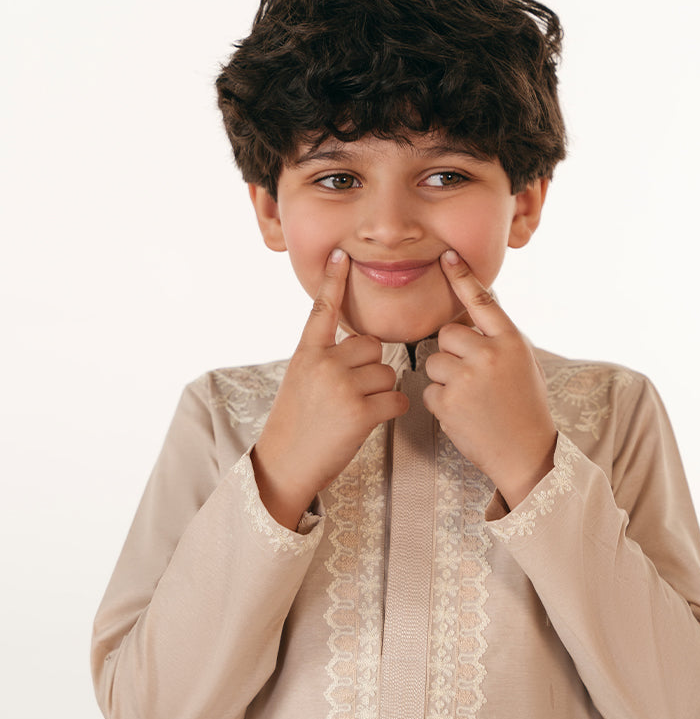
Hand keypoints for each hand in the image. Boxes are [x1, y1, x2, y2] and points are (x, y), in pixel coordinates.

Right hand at [252, 249, 408, 529]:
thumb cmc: (294, 426)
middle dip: (371, 368)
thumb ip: (323, 360)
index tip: (341, 255)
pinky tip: (374, 420)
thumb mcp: (298, 382)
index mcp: (307, 354)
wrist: (284, 463)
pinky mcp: (360, 413)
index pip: (322, 311)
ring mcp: (342, 387)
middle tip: (352, 393)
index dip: (333, 282)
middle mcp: (324, 365)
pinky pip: (396, 399)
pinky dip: (393, 410)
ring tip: (357, 411)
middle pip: (372, 346)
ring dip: (382, 392)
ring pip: (387, 372)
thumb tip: (360, 348)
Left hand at [423, 249, 556, 509]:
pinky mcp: (449, 402)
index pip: (483, 301)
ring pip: (434, 361)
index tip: (447, 257)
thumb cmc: (525, 407)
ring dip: (444, 377)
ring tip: (469, 398)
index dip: (462, 278)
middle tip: (472, 377)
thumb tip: (474, 313)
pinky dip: (440, 402)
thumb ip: (498, 339)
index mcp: (511, 342)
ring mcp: (467, 378)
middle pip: (448, 334)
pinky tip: (462, 413)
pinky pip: (429, 390)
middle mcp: (489, 354)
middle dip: (452, 352)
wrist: (526, 451)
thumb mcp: (523, 364)